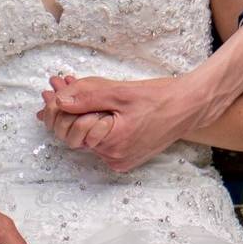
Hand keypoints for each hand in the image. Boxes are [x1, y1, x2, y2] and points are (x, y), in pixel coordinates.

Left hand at [41, 75, 208, 171]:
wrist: (189, 107)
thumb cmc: (160, 98)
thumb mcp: (121, 92)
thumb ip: (87, 96)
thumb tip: (58, 99)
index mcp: (111, 143)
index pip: (68, 127)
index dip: (58, 105)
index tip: (53, 86)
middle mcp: (113, 157)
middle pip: (74, 134)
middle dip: (65, 108)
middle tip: (58, 83)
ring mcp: (119, 160)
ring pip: (86, 136)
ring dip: (79, 113)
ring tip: (72, 86)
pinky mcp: (125, 157)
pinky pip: (100, 140)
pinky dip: (94, 122)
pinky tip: (93, 104)